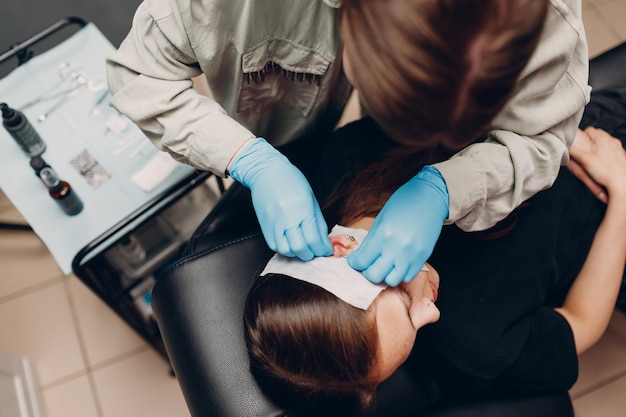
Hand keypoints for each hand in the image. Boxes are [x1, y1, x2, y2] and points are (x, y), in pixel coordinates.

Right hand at [229, 138, 331, 259]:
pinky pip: (274, 246)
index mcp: (302, 208)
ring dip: (297, 254)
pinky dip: (285, 250)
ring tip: (303, 247)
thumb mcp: (311, 198)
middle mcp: (287, 217)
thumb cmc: (291, 181)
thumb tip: (324, 242)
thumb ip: (318, 222)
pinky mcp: (264, 226)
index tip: (326, 250)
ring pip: (286, 250)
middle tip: (316, 250)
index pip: (314, 239)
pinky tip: (291, 244)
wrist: (266, 172)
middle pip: (300, 248)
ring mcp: (274, 223)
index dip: (322, 249)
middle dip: (311, 254)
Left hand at [347, 166, 448, 285]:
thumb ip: (369, 241)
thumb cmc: (404, 203)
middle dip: (367, 271)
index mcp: (383, 235)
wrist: (430, 198)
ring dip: (384, 275)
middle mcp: (397, 248)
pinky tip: (397, 263)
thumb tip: (358, 258)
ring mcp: (412, 255)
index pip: (362, 261)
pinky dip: (399, 273)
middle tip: (368, 264)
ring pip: (392, 281)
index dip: (355, 263)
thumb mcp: (381, 219)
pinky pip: (407, 277)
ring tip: (384, 265)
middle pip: (375, 276)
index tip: (356, 260)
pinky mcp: (423, 258)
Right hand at [569, 127, 625, 196]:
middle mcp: (612, 141)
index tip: (579, 143)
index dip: (582, 135)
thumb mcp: (584, 160)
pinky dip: (606, 152)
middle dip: (591, 140)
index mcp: (602, 139)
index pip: (590, 130)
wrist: (621, 182)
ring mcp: (618, 148)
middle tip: (585, 149)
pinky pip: (612, 149)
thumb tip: (565, 146)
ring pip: (606, 141)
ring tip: (593, 156)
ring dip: (599, 145)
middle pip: (599, 134)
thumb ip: (573, 151)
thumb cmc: (604, 171)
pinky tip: (603, 162)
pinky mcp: (622, 155)